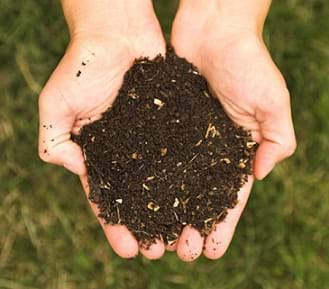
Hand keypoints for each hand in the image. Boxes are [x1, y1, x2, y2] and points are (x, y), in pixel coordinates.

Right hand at [39, 0, 165, 258]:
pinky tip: (199, 198)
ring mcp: (151, 138)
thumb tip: (74, 167)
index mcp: (99, 152)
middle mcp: (127, 150)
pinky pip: (183, 154)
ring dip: (172, 210)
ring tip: (183, 236)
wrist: (118, 31)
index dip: (116, 224)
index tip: (129, 249)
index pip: (107, 197)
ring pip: (163, 181)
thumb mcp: (56, 104)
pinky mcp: (172, 124)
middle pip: (138, 196)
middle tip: (160, 251)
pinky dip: (190, 177)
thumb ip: (54, 139)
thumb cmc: (85, 64)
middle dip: (147, 224)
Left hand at [171, 0, 295, 260]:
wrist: (214, 28)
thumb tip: (259, 173)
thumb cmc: (248, 61)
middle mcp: (208, 149)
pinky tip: (135, 201)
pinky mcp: (162, 124)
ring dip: (165, 212)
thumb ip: (276, 138)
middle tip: (179, 252)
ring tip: (155, 238)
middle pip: (197, 197)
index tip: (210, 250)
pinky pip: (152, 156)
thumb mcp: (273, 101)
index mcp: (235, 149)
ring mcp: (184, 138)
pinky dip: (145, 180)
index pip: (229, 197)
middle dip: (190, 225)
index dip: (221, 225)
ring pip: (172, 183)